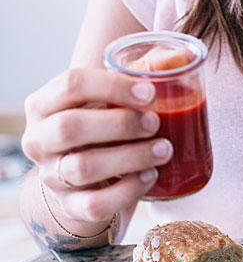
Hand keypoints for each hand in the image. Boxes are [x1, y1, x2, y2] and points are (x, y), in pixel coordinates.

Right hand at [22, 67, 172, 233]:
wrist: (83, 178)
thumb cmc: (101, 125)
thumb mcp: (111, 98)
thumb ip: (142, 73)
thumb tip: (184, 55)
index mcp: (44, 103)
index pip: (70, 84)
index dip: (112, 86)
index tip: (150, 92)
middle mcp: (39, 140)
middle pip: (69, 127)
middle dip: (119, 124)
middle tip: (156, 122)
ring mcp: (51, 176)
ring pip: (82, 168)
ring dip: (130, 157)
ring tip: (165, 150)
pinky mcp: (70, 207)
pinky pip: (95, 204)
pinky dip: (127, 191)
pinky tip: (151, 177)